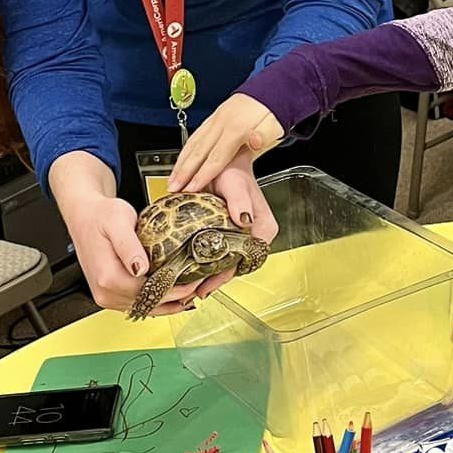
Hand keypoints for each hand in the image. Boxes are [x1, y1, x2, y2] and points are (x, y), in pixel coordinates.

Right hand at [49, 150, 202, 314]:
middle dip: (177, 297)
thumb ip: (129, 246)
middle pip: (149, 304)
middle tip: (199, 285)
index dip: (175, 289)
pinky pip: (138, 304)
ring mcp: (107, 296)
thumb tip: (140, 268)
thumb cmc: (100, 215)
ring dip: (169, 303)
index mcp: (108, 277)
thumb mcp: (118, 221)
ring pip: (145, 308)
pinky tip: (173, 295)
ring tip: (191, 292)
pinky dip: (157, 301)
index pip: (149, 292)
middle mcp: (105, 292)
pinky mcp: (111, 295)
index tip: (194, 280)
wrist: (85, 216)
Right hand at [169, 97, 282, 194]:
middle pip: (199, 151)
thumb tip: (255, 141)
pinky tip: (181, 160)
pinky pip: (195, 136)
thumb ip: (263, 136)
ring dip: (180, 162)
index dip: (203, 174)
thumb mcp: (275, 125)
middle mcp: (222, 123)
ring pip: (193, 143)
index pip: (216, 157)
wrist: (271, 91)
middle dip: (184, 172)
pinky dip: (185, 150)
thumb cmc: (273, 112)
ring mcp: (216, 119)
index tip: (192, 188)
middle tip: (173, 188)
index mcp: (237, 128)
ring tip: (172, 178)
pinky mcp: (214, 118)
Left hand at [177, 164, 280, 300]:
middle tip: (195, 291)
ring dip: (209, 275)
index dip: (227, 274)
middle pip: (236, 266)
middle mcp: (254, 236)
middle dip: (215, 280)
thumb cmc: (232, 169)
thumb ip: (240, 200)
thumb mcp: (236, 182)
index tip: (210, 284)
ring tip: (189, 286)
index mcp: (263, 228)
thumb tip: (243, 219)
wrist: (222, 161)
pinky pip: (218, 254)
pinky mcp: (227, 236)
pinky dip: (204, 263)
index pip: (247, 259)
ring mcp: (240, 237)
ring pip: (226, 263)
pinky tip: (190, 270)